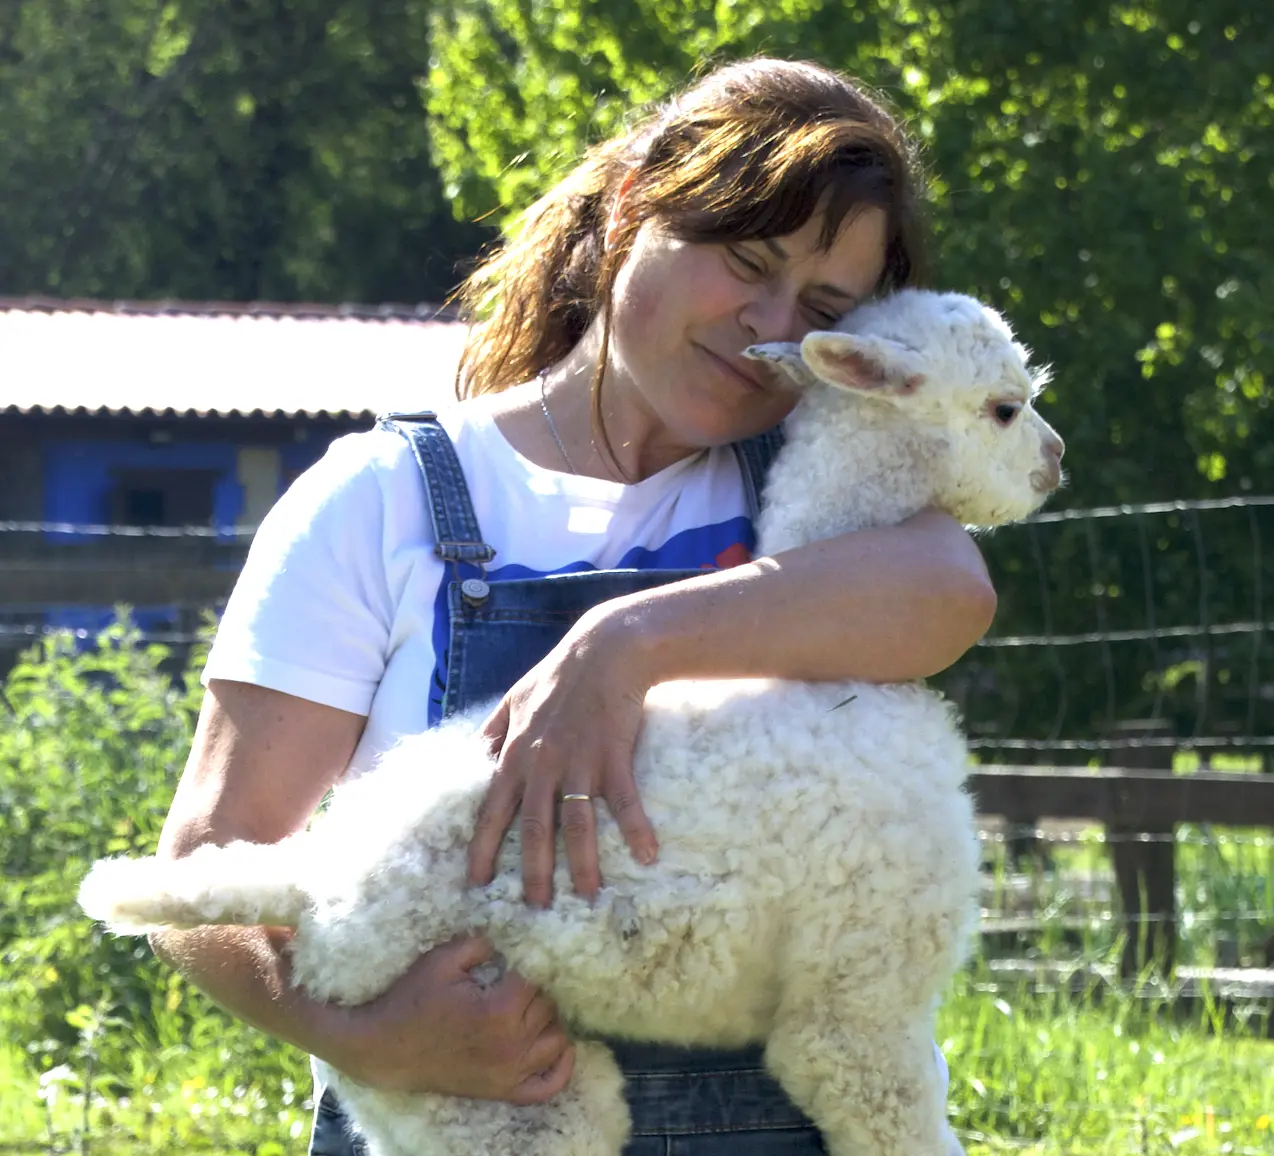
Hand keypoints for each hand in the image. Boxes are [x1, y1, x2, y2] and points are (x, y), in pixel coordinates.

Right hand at [332, 934, 573, 1103]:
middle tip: (520, 978)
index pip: (538, 979)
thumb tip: (508, 938)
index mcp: (499, 1010)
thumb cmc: (412, 1000)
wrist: (385, 1048)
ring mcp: (509, 1073)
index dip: (530, 963)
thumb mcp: (442, 959)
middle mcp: (511, 1045)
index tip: (522, 954)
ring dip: (549, 1020)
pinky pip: (547, 1086)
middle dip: (537, 989)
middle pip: (549, 1007)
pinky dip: (561, 1068)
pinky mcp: (502, 1090)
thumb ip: (480, 943)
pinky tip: (560, 1047)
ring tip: (531, 1005)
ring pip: (556, 1040)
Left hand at [467, 605, 658, 906]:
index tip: (476, 881)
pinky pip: (625, 800)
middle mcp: (542, 763)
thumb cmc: (558, 675)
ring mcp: (578, 761)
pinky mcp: (613, 755)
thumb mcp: (512, 700)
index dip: (483, 847)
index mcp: (514, 753)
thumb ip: (491, 733)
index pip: (492, 809)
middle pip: (533, 828)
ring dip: (583, 862)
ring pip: (576, 823)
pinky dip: (637, 828)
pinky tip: (648, 855)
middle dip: (533, 871)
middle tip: (534, 907)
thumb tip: (468, 759)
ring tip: (589, 895)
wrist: (605, 651)